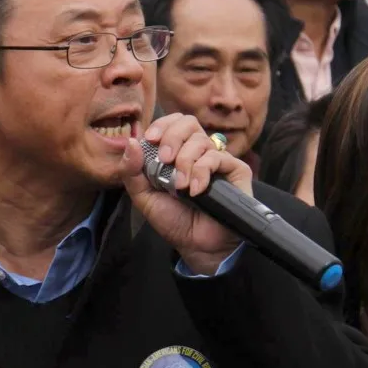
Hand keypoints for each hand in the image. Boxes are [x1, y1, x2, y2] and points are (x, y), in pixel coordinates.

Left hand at [120, 113, 251, 275]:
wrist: (197, 245)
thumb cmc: (174, 221)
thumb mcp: (144, 197)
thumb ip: (132, 172)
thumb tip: (131, 142)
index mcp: (177, 154)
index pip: (173, 123)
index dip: (162, 125)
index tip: (150, 138)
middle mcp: (198, 153)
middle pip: (188, 122)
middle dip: (172, 137)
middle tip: (165, 160)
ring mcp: (217, 160)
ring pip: (200, 140)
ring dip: (185, 162)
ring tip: (180, 187)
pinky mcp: (235, 169)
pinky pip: (216, 157)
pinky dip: (201, 172)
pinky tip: (196, 191)